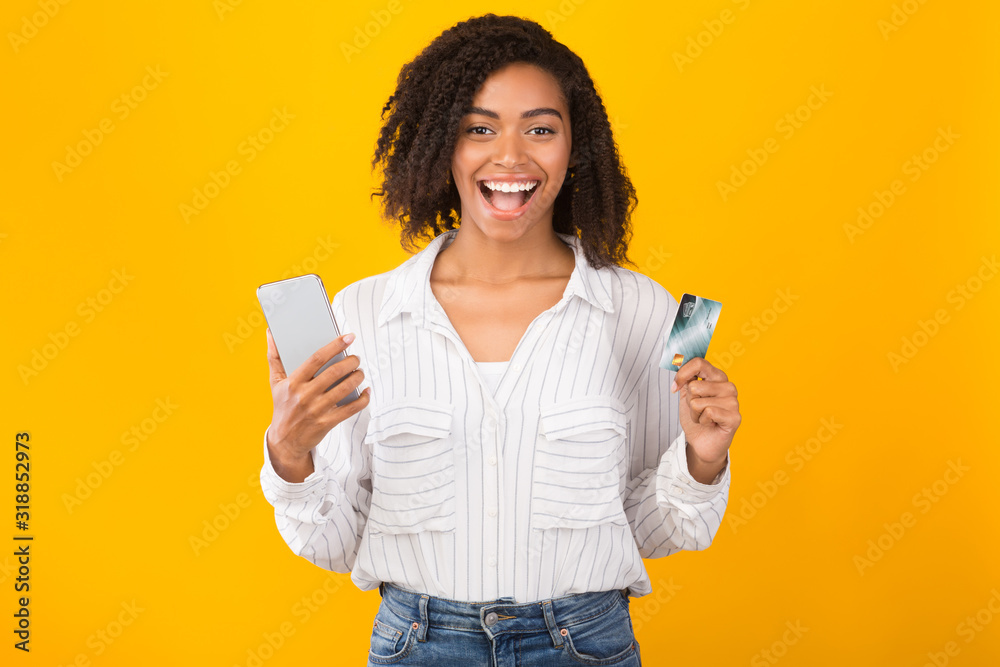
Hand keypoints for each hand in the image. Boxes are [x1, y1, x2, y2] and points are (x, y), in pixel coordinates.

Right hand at [265, 328, 370, 481]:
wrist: (284, 442)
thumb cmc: (282, 408)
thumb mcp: (275, 383)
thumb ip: (274, 358)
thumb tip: (270, 333)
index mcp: (293, 382)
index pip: (316, 359)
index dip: (334, 346)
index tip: (348, 338)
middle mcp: (305, 395)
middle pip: (334, 372)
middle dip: (351, 361)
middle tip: (356, 358)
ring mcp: (316, 410)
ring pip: (345, 389)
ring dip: (357, 377)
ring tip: (359, 372)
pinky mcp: (327, 423)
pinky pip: (351, 408)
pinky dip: (363, 399)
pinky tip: (366, 391)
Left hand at [670, 357, 739, 480]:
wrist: (702, 443)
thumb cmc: (696, 418)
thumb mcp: (687, 395)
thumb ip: (686, 378)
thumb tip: (678, 359)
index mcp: (718, 377)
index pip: (699, 362)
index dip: (682, 374)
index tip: (675, 387)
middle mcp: (728, 386)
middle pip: (694, 385)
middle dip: (689, 402)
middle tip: (698, 410)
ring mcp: (733, 401)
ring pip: (698, 401)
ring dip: (695, 414)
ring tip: (704, 418)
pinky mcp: (735, 417)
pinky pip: (707, 412)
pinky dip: (702, 421)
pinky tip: (710, 424)